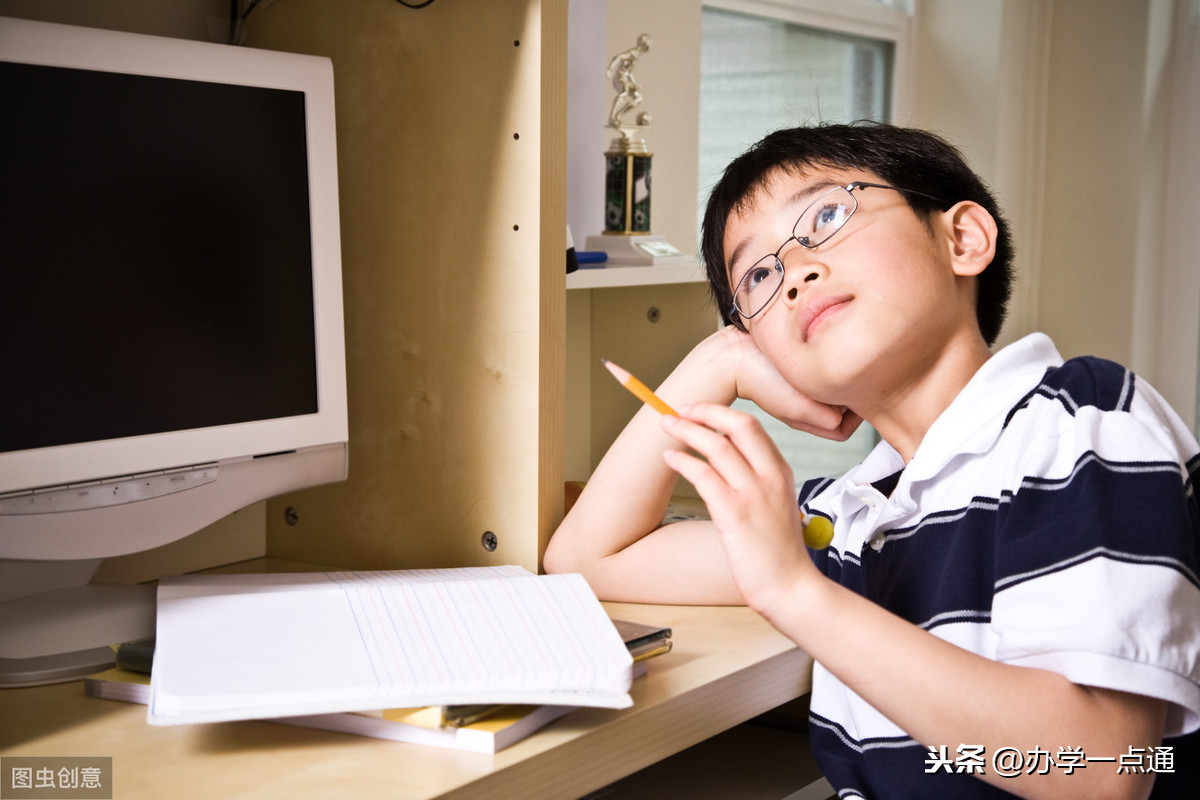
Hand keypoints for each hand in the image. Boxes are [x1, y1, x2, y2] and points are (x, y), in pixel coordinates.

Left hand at [660, 402, 817, 614]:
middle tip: (680, 410)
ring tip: (667, 426)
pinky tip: (670, 458)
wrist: (791, 588)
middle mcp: (770, 478)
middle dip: (705, 411)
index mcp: (780, 473)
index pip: (751, 427)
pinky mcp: (735, 516)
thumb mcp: (777, 505)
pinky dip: (683, 462)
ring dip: (687, 431)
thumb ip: (758, 481)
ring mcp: (754, 496)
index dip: (720, 414)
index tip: (699, 411)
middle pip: (738, 426)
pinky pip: (704, 476)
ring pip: (717, 447)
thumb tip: (726, 460)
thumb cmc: (779, 552)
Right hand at [711, 326, 862, 439]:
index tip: (858, 394)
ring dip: (837, 376)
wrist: (733, 355)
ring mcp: (801, 389)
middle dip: (848, 393)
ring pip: (833, 389)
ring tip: (832, 360)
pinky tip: (816, 352)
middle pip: (842, 408)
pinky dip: (823, 364)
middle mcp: (807, 406)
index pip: (844, 429)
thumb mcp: (796, 406)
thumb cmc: (760, 380)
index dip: (856, 416)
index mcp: (809, 419)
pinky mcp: (795, 372)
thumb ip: (826, 418)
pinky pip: (820, 372)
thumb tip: (846, 418)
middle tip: (850, 372)